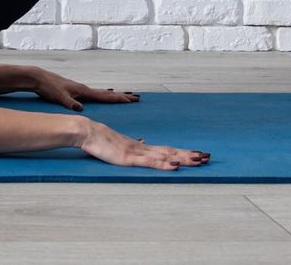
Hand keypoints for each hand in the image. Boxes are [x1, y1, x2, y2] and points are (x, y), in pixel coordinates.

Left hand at [31, 68, 140, 110]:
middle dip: (122, 96)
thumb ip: (69, 102)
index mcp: (83, 91)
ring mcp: (81, 90)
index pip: (105, 96)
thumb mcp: (59, 96)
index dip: (119, 99)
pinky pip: (95, 94)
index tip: (132, 99)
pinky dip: (104, 95)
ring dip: (114, 95)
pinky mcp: (76, 91)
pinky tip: (105, 94)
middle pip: (108, 94)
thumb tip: (80, 108)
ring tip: (125, 95)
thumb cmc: (49, 87)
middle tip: (136, 97)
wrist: (39, 78)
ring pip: (102, 93)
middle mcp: (85, 89)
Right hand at [80, 118, 210, 170]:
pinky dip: (163, 164)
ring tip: (199, 160)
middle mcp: (143, 148)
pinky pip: (149, 162)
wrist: (87, 131)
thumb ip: (133, 146)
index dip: (183, 152)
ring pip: (164, 155)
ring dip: (183, 158)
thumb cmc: (101, 140)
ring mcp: (137, 152)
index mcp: (141, 147)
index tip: (198, 154)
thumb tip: (143, 143)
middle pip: (171, 151)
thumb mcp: (119, 146)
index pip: (167, 150)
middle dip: (190, 155)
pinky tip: (174, 165)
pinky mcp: (128, 158)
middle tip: (208, 156)